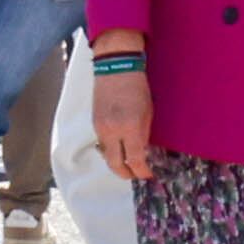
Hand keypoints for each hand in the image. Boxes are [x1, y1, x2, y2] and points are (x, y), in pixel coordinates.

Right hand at [90, 62, 153, 181]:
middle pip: (115, 165)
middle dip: (126, 174)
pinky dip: (112, 150)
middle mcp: (112, 131)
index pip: (135, 160)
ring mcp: (100, 128)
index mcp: (130, 128)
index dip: (142, 171)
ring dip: (118, 162)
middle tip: (136, 175)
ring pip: (107, 155)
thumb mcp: (147, 113)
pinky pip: (102, 144)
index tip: (148, 174)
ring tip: (129, 163)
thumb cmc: (137, 88)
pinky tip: (120, 147)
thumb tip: (142, 152)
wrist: (115, 69)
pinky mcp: (94, 124)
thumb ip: (144, 135)